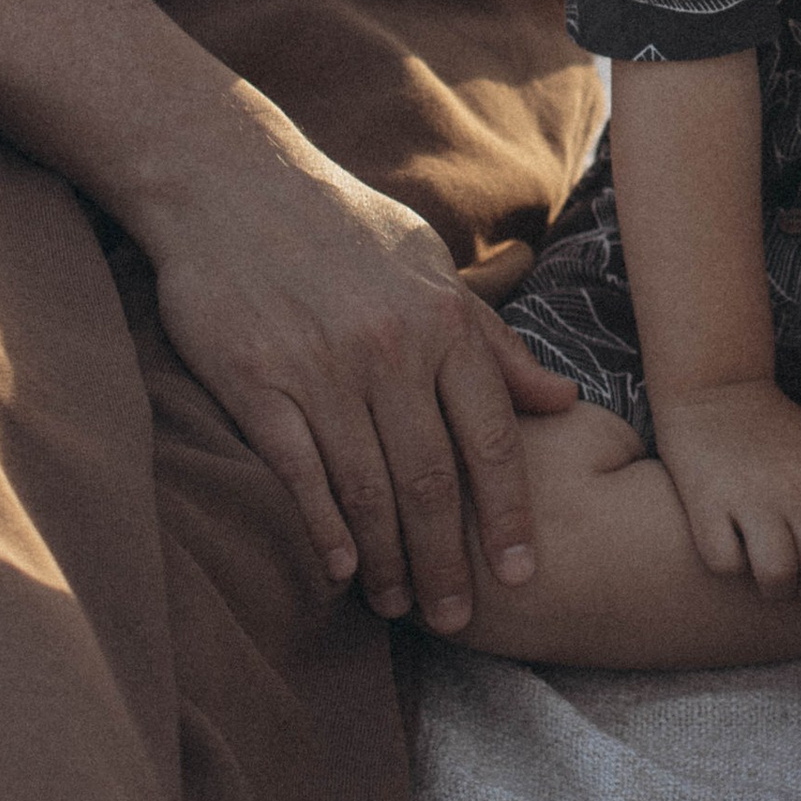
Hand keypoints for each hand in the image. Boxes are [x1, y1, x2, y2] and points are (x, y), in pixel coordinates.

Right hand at [149, 143, 578, 633]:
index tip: (521, 574)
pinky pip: (298, 470)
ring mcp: (323, 368)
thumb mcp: (433, 271)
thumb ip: (495, 344)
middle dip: (449, 559)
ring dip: (387, 557)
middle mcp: (392, 350)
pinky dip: (322, 525)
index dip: (508, 514)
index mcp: (444, 324)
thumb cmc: (346, 228)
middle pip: (432, 479)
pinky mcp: (258, 382)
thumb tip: (564, 401)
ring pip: (368, 486)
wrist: (236, 181)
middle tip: (459, 619)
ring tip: (400, 604)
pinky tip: (338, 568)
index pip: (491, 439)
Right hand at [651, 377, 800, 599]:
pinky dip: (730, 566)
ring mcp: (751, 496)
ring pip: (776, 575)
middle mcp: (795, 489)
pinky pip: (726, 563)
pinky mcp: (708, 502)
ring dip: (773, 586)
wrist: (717, 393)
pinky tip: (734, 548)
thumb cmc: (776, 432)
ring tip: (769, 577)